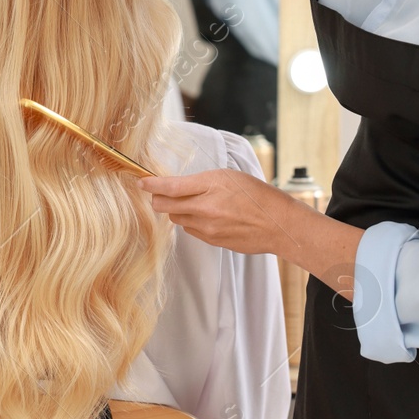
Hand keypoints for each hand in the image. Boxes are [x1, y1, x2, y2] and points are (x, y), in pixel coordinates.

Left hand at [140, 169, 366, 299]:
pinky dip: (193, 222)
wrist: (278, 224)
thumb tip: (173, 186)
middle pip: (164, 206)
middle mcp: (204, 209)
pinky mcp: (212, 241)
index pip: (169, 187)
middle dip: (159, 198)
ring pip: (176, 219)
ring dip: (178, 210)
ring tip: (196, 202)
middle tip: (162, 191)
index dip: (150, 184)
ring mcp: (207, 229)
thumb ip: (199, 181)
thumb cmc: (257, 195)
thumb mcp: (228, 176)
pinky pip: (191, 230)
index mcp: (209, 186)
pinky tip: (208, 215)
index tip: (141, 182)